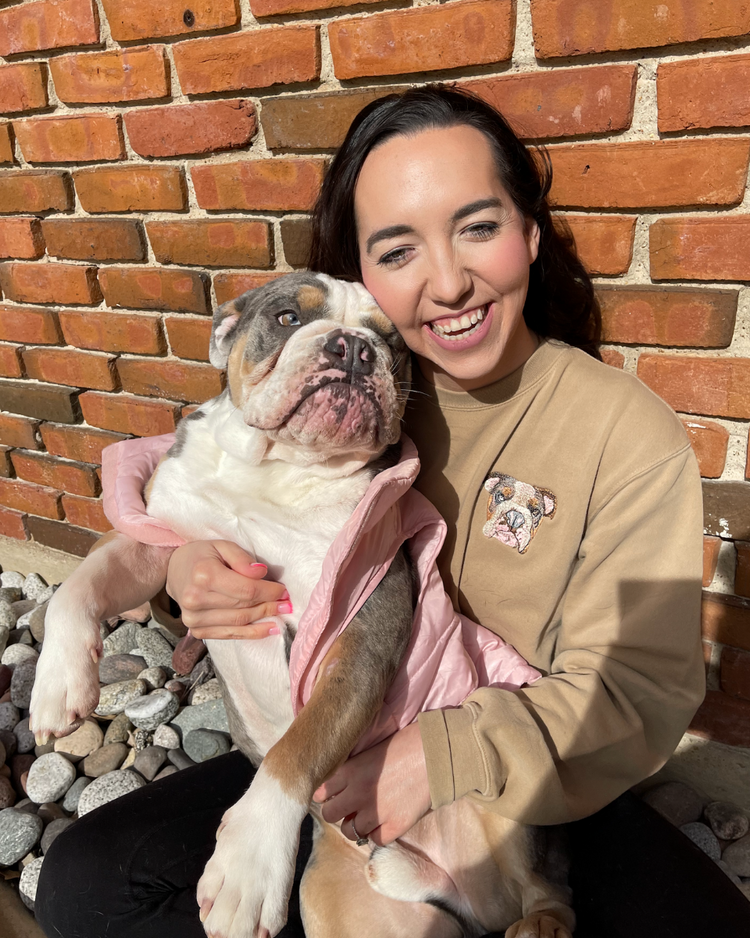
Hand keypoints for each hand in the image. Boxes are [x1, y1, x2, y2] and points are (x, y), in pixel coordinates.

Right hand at [166, 540, 289, 640]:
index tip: (283, 590)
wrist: (174, 572)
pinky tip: (269, 629)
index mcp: (204, 575)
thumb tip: (261, 573)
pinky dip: (252, 634)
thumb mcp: (222, 546)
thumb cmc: (202, 556)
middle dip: (269, 604)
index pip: (246, 589)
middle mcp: (196, 599)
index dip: (269, 591)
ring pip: (239, 622)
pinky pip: (230, 635)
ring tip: (281, 614)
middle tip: (287, 603)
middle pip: (244, 606)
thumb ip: (242, 558)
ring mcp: (194, 618)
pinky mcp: (197, 630)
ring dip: (264, 619)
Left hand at [312, 723, 431, 845]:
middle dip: (338, 811)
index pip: (321, 791)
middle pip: (330, 814)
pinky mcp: (395, 825)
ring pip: (349, 831)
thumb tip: (344, 782)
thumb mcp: (373, 749)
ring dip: (356, 825)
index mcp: (350, 769)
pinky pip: (375, 840)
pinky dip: (377, 834)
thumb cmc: (408, 742)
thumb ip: (355, 767)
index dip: (327, 794)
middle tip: (350, 807)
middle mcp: (357, 792)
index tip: (335, 793)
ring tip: (367, 817)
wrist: (438, 752)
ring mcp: (376, 811)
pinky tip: (385, 823)